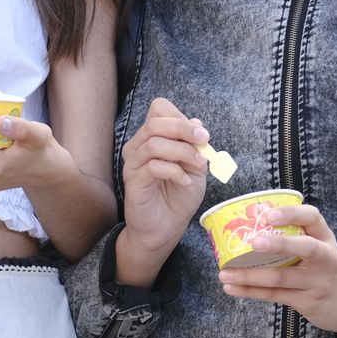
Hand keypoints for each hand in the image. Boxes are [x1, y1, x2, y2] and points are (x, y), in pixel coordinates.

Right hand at [120, 98, 209, 253]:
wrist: (166, 227)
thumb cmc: (179, 197)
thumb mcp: (195, 167)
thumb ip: (194, 146)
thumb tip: (196, 123)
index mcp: (152, 138)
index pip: (159, 110)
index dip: (180, 118)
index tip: (202, 135)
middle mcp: (138, 146)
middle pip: (155, 123)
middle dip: (183, 130)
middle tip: (203, 141)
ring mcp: (133, 163)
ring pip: (154, 143)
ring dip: (182, 152)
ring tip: (197, 166)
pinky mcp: (133, 180)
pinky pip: (153, 166)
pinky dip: (174, 171)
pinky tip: (184, 181)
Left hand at [217, 204, 336, 334]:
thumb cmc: (322, 264)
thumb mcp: (318, 243)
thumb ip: (292, 232)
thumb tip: (244, 219)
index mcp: (324, 237)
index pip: (313, 218)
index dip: (291, 214)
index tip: (267, 214)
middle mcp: (324, 258)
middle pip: (305, 249)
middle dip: (279, 245)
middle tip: (253, 242)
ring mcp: (316, 282)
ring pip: (281, 278)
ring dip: (249, 276)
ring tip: (224, 273)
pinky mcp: (306, 302)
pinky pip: (275, 295)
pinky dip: (250, 292)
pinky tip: (231, 288)